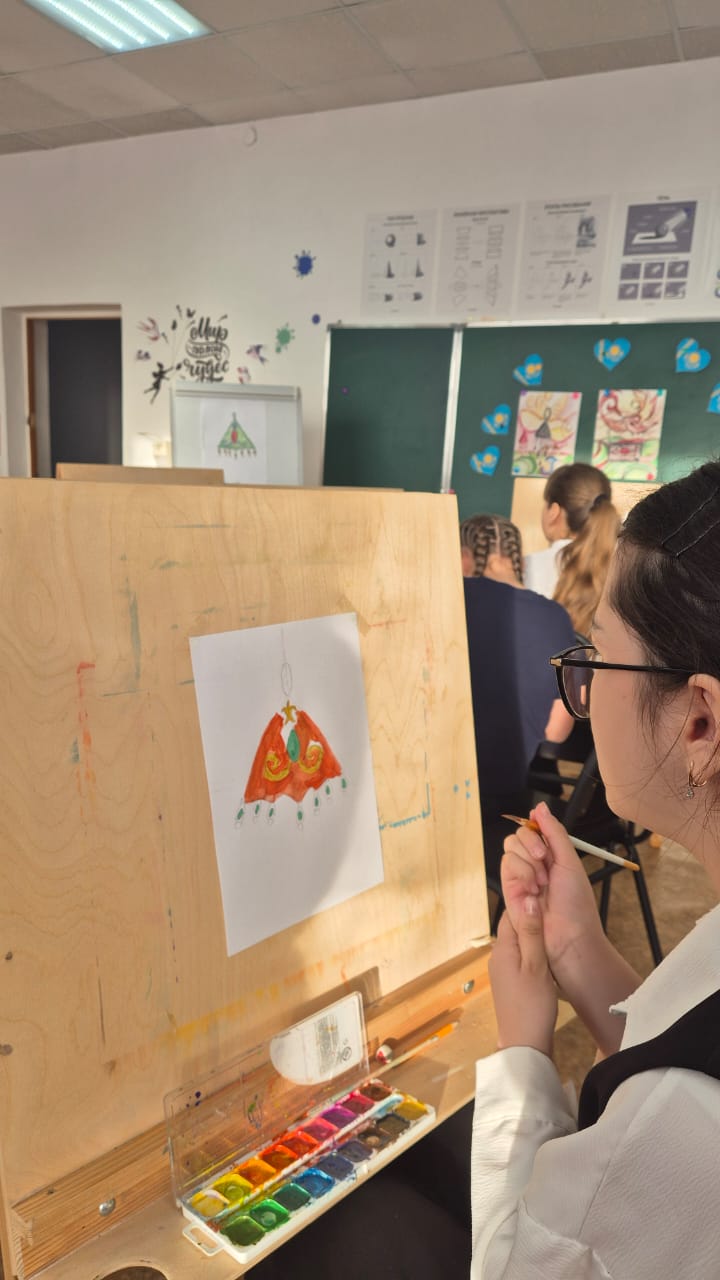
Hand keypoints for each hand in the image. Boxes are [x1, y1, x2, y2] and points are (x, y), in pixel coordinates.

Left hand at [489, 896, 556, 1056]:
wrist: (524, 1045)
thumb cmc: (532, 1007)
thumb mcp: (536, 966)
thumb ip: (532, 933)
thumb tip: (527, 900)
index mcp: (502, 949)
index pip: (512, 913)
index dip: (528, 902)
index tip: (546, 895)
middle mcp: (498, 956)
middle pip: (515, 927)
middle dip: (533, 919)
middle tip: (556, 913)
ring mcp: (503, 970)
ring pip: (520, 943)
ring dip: (535, 936)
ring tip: (555, 933)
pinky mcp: (511, 982)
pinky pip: (521, 958)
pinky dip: (534, 952)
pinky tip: (548, 957)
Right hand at [500, 802, 603, 970]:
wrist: (568, 937)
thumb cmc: (576, 904)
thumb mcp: (569, 861)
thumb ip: (554, 832)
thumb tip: (539, 807)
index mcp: (552, 855)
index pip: (536, 828)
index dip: (535, 826)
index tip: (540, 827)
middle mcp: (535, 863)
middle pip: (519, 834)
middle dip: (532, 844)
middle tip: (545, 861)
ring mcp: (521, 875)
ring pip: (511, 847)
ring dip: (528, 862)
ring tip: (541, 884)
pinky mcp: (509, 888)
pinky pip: (506, 864)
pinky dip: (520, 872)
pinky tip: (531, 890)